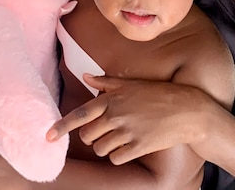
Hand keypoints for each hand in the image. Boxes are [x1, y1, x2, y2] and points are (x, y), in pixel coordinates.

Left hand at [46, 74, 210, 164]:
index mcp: (111, 99)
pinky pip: (115, 158)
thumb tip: (86, 76)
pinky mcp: (138, 146)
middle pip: (87, 136)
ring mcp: (127, 131)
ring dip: (106, 147)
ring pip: (100, 149)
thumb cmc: (158, 94)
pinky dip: (118, 156)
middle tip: (106, 132)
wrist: (187, 110)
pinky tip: (129, 147)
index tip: (48, 136)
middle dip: (92, 137)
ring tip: (120, 138)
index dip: (61, 126)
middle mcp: (116, 115)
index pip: (79, 114)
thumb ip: (106, 82)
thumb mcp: (131, 84)